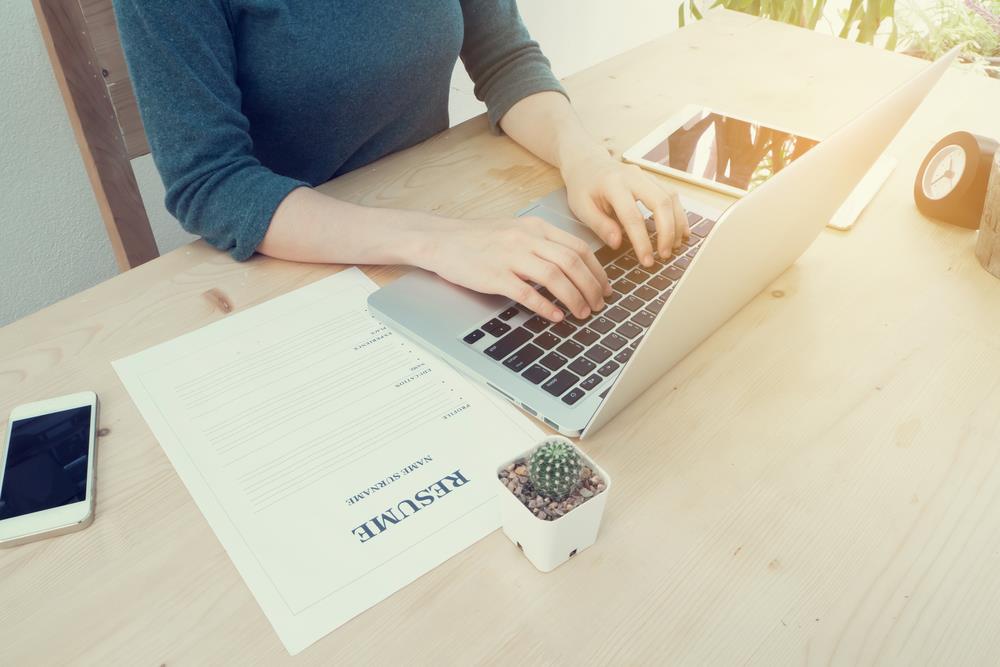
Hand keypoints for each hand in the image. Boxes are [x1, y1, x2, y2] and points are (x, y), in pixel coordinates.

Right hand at [424, 217, 610, 321]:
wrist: (441, 240)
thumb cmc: (478, 239)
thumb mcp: (515, 231)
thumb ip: (542, 244)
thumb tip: (572, 266)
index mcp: (535, 228)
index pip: (578, 248)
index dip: (597, 271)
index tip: (605, 287)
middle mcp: (526, 239)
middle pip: (572, 263)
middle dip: (591, 287)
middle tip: (599, 305)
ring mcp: (510, 257)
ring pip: (555, 277)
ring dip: (574, 298)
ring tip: (583, 313)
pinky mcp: (495, 276)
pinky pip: (527, 293)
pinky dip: (546, 306)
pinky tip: (556, 316)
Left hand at [560, 149, 689, 267]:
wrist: (587, 163)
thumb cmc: (583, 187)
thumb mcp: (582, 208)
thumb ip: (600, 225)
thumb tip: (617, 244)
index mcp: (612, 184)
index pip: (632, 216)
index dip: (642, 241)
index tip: (647, 260)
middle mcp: (633, 176)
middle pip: (660, 202)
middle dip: (667, 232)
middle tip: (665, 255)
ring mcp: (646, 175)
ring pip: (671, 197)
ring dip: (677, 224)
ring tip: (675, 247)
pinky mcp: (653, 179)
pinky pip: (672, 195)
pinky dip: (679, 214)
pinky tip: (680, 231)